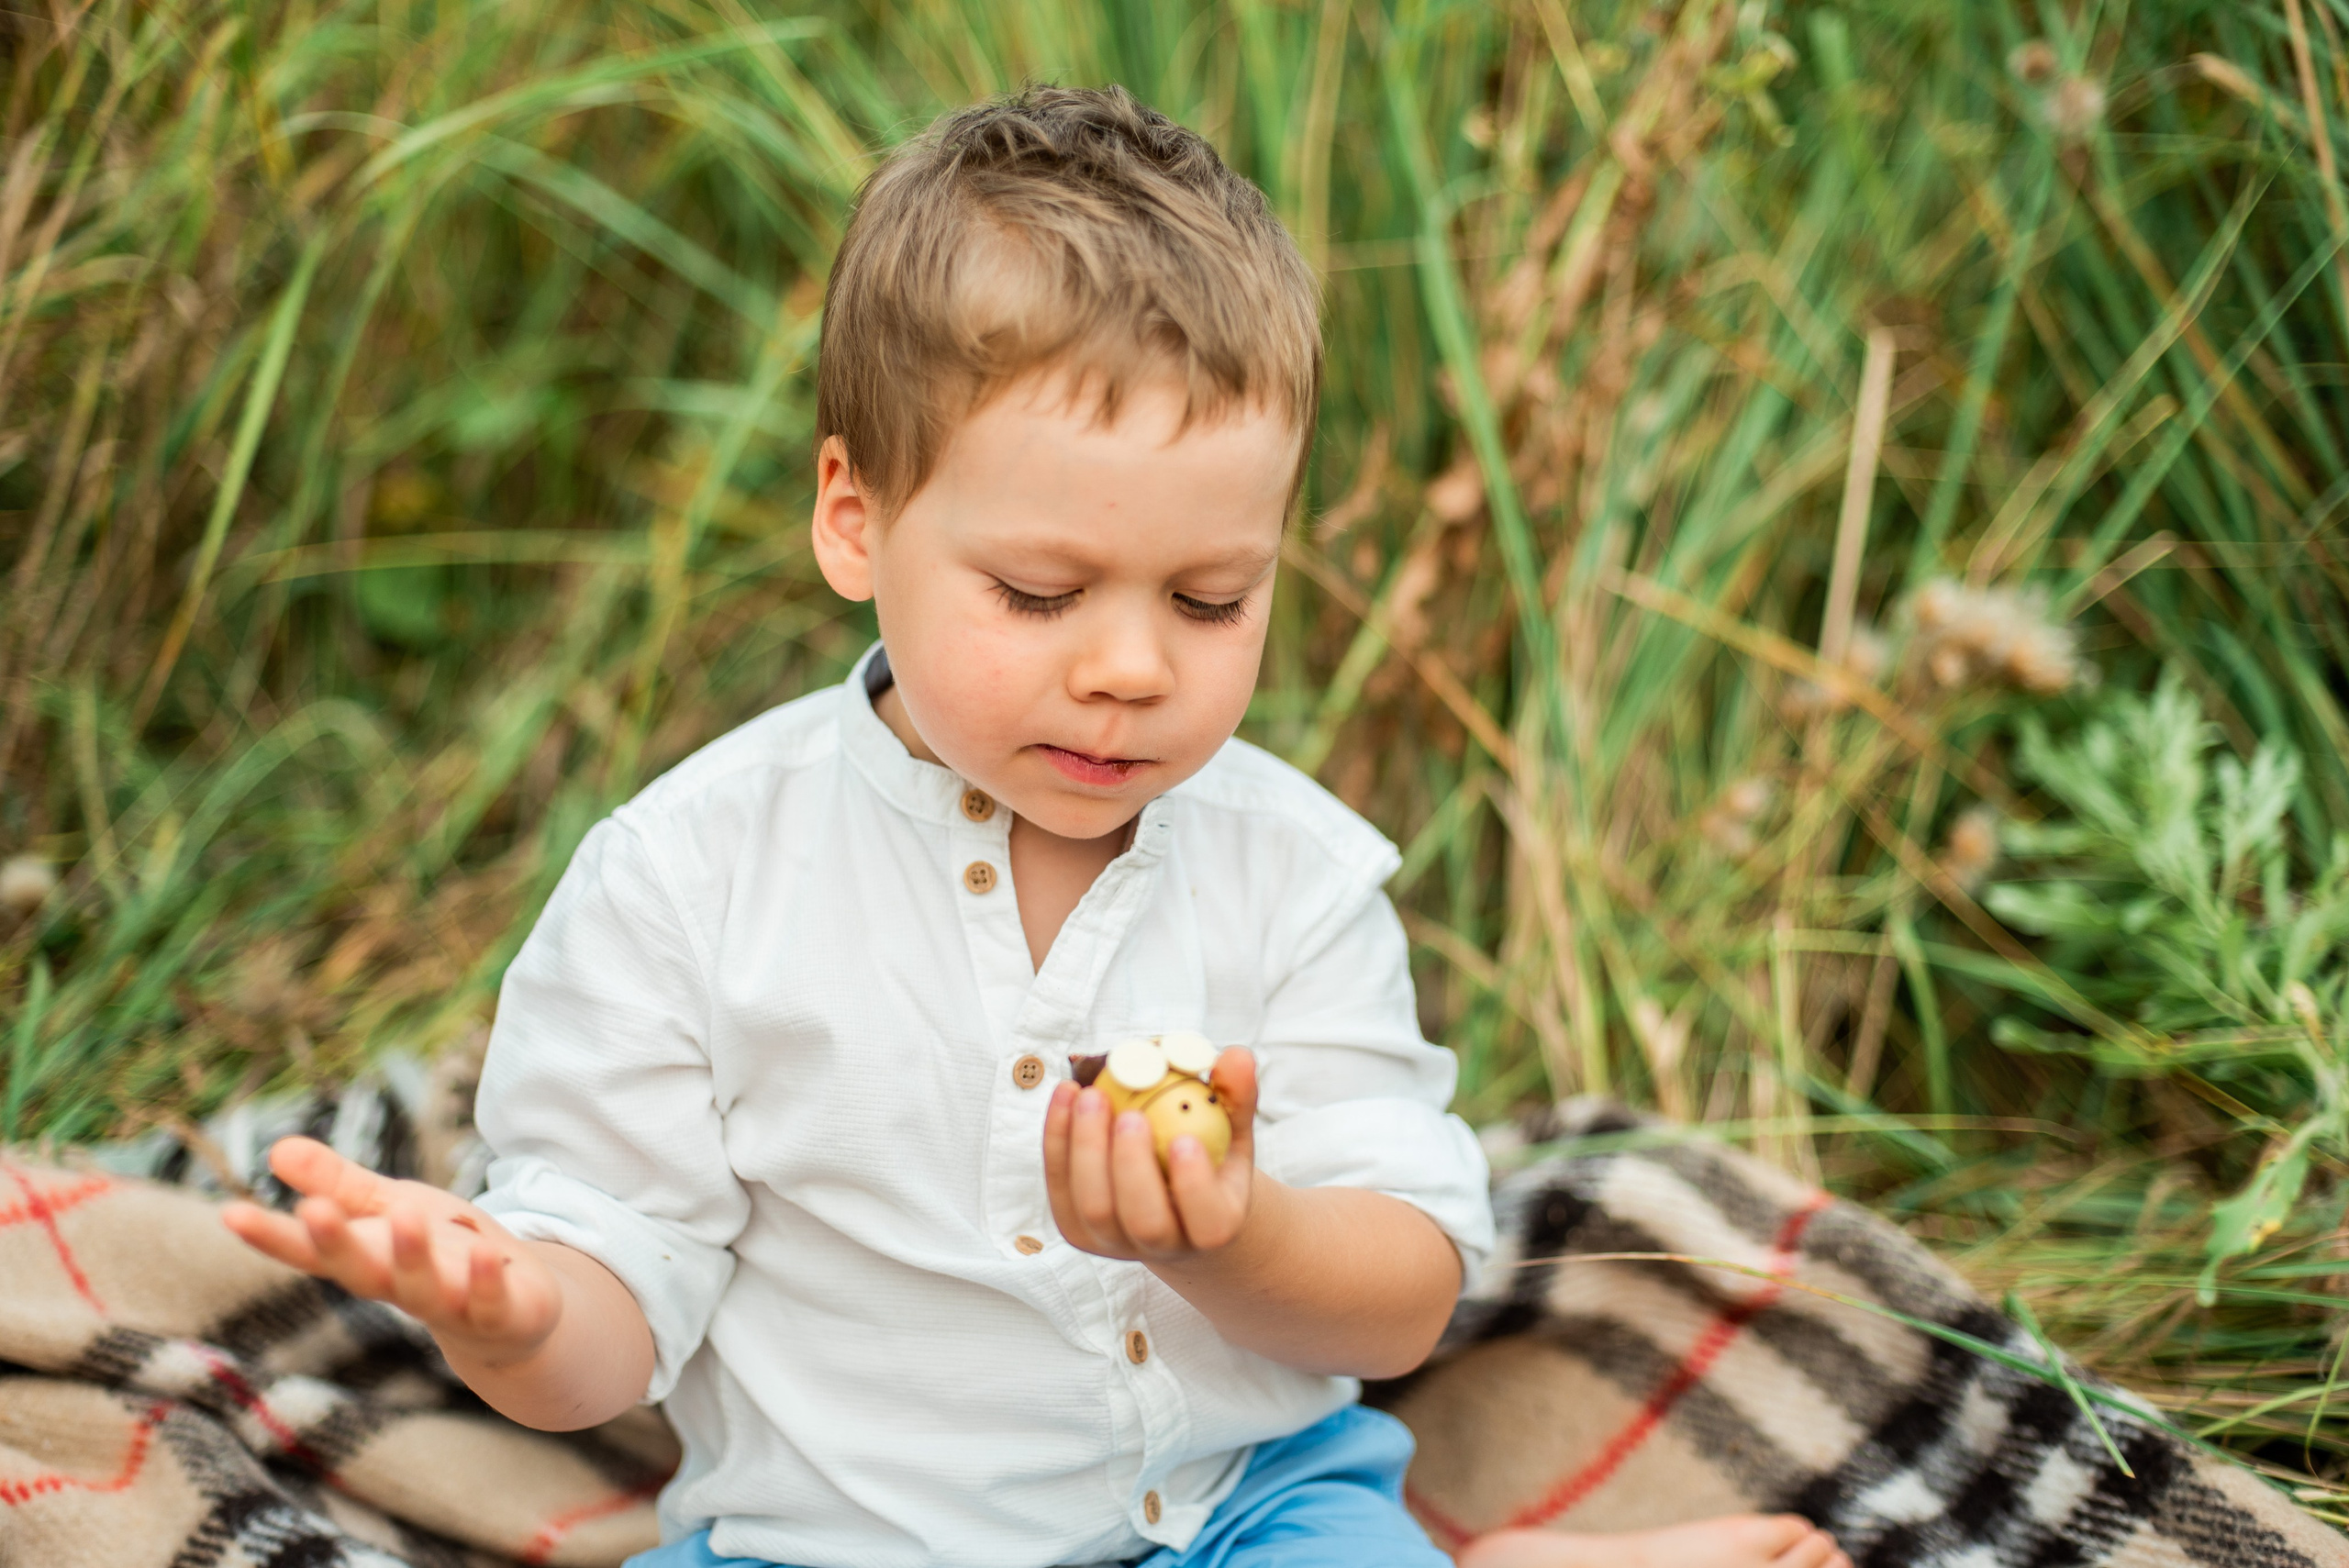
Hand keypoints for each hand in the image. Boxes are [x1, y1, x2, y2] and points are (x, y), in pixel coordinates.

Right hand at [221, 1136, 562, 1366]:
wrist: (514, 1314)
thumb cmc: (441, 1252)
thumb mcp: (389, 1208)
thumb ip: (339, 1185)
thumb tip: (276, 1148)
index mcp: (369, 1259)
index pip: (312, 1250)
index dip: (271, 1235)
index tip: (230, 1212)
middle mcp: (400, 1287)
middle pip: (361, 1271)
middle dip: (337, 1244)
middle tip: (311, 1211)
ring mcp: (450, 1305)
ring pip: (423, 1288)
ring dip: (412, 1256)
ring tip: (403, 1215)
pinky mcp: (500, 1314)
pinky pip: (490, 1300)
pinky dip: (486, 1279)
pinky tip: (487, 1250)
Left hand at [1044, 1048, 1257, 1260]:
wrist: (1171, 1199)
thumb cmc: (1209, 1155)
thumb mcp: (1231, 1127)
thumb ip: (1235, 1095)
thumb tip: (1236, 1056)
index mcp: (1215, 1226)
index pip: (1210, 1223)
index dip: (1195, 1187)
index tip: (1185, 1140)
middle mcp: (1165, 1245)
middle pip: (1145, 1221)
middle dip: (1131, 1167)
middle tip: (1129, 1114)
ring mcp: (1116, 1244)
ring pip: (1094, 1210)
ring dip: (1087, 1150)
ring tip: (1090, 1096)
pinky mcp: (1078, 1232)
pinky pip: (1060, 1190)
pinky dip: (1057, 1142)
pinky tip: (1067, 1096)